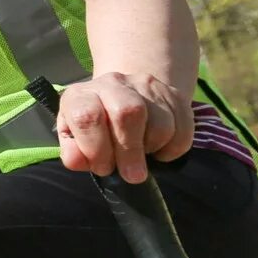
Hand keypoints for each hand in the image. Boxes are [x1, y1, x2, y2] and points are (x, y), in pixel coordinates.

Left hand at [56, 73, 192, 183]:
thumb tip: (80, 162)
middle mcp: (112, 83)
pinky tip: (159, 149)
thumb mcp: (73, 141)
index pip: (87, 116)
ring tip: (141, 153)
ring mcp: (145, 85)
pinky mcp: (173, 94)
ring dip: (152, 148)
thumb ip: (73, 154)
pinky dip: (173, 148)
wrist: (120, 102)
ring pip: (161, 123)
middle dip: (130, 151)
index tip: (104, 169)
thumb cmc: (92, 131)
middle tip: (131, 174)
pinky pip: (184, 128)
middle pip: (128, 113)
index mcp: (80, 95)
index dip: (96, 148)